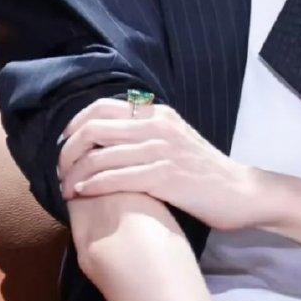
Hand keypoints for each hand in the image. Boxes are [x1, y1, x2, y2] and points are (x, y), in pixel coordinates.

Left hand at [56, 97, 270, 231]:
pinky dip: (92, 186)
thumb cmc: (204, 171)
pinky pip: (115, 178)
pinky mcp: (164, 177)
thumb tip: (108, 139)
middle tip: (60, 171)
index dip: (74, 125)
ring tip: (66, 189)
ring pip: (99, 156)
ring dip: (74, 174)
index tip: (64, 144)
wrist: (239, 191)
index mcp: (158, 113)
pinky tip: (83, 194)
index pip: (102, 107)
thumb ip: (147, 133)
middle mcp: (157, 126)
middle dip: (67, 151)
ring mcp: (161, 151)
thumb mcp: (176, 139)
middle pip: (93, 128)